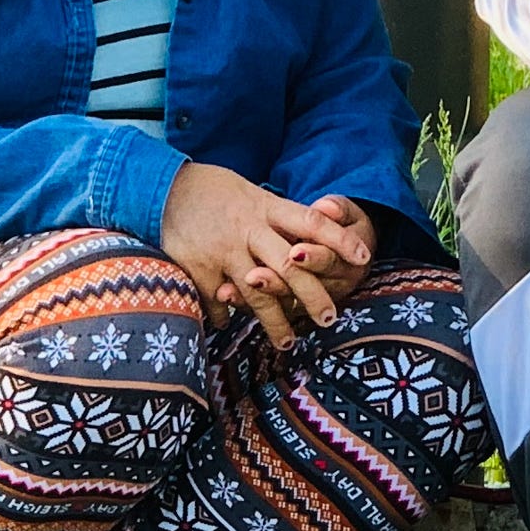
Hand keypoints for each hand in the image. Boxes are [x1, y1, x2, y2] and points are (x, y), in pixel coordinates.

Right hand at [164, 163, 370, 347]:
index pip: (311, 222)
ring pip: (258, 292)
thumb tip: (323, 231)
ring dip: (276, 321)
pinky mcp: (198, 266)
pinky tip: (230, 324)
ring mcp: (224, 249)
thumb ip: (281, 219)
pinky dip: (225, 315)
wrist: (165, 187)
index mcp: (266, 207)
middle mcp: (249, 228)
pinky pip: (218, 300)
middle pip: (291, 265)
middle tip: (330, 318)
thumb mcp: (253, 196)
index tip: (364, 258)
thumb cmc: (217, 194)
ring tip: (288, 343)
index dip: (340, 239)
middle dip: (313, 295)